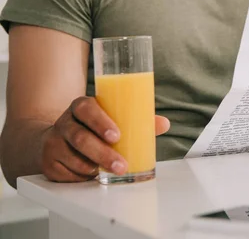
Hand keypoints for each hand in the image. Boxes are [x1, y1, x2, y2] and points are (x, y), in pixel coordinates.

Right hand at [40, 97, 169, 182]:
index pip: (86, 109)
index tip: (116, 136)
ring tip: (110, 169)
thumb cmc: (92, 127)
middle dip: (103, 154)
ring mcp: (53, 143)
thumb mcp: (112, 119)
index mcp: (81, 107)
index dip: (100, 122)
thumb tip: (163, 124)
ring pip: (74, 158)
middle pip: (80, 137)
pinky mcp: (48, 163)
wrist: (58, 139)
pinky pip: (66, 174)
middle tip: (121, 165)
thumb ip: (138, 120)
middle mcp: (64, 122)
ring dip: (94, 167)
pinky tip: (92, 174)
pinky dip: (83, 177)